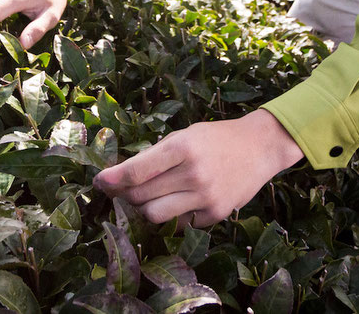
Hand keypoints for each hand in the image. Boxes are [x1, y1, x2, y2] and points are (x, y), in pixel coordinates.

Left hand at [93, 109, 303, 226]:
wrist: (259, 148)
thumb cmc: (215, 139)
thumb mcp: (184, 136)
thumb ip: (155, 156)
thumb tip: (119, 177)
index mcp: (182, 147)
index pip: (136, 171)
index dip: (112, 179)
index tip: (99, 182)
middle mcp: (193, 173)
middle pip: (141, 195)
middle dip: (124, 194)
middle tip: (118, 190)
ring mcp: (205, 196)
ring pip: (155, 215)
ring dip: (144, 208)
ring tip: (147, 197)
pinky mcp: (215, 214)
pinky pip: (178, 223)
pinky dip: (171, 215)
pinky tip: (177, 201)